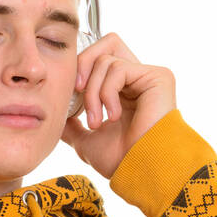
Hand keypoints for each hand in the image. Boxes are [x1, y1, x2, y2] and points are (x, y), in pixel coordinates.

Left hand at [60, 32, 176, 178]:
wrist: (138, 170)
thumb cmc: (120, 161)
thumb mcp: (86, 141)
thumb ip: (73, 126)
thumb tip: (59, 116)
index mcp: (124, 91)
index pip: (100, 59)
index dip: (81, 70)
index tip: (72, 97)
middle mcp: (137, 80)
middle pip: (105, 46)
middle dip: (83, 66)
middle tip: (78, 93)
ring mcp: (148, 77)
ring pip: (106, 60)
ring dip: (93, 92)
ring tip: (98, 121)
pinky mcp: (157, 76)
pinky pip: (118, 68)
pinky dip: (107, 92)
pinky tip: (114, 116)